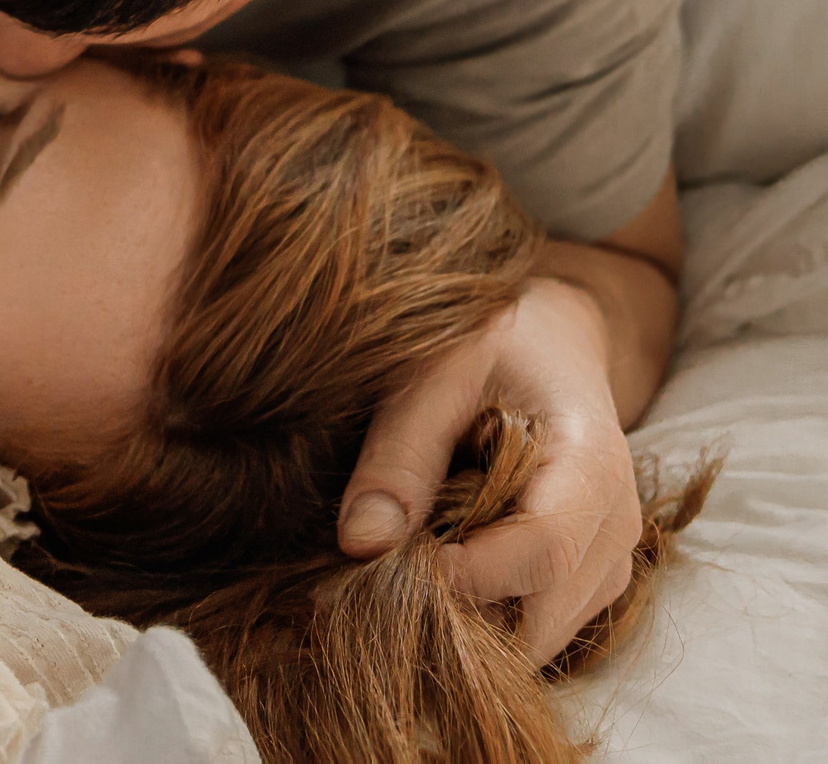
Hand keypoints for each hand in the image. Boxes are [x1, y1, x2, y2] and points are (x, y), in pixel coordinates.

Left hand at [337, 277, 639, 659]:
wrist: (552, 341)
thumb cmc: (488, 345)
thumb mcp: (432, 375)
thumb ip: (399, 455)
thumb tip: (361, 545)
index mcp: (591, 464)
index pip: (542, 552)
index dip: (464, 575)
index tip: (389, 563)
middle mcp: (617, 527)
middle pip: (543, 617)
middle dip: (459, 614)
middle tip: (383, 576)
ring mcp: (610, 560)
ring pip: (539, 637)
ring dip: (470, 621)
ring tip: (410, 565)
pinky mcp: (588, 580)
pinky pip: (536, 628)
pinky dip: (484, 616)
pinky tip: (439, 570)